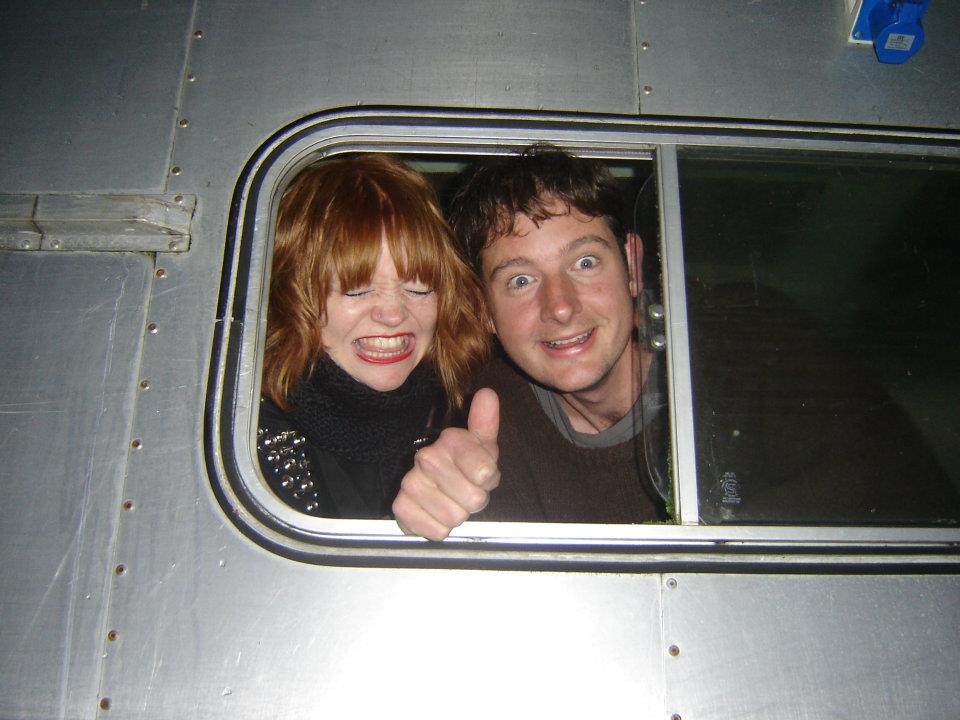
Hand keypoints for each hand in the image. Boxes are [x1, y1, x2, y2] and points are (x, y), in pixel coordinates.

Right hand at [393, 388, 499, 540]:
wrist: (429, 483)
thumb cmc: (462, 462)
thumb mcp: (480, 442)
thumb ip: (485, 422)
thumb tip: (488, 395)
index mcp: (450, 440)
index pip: (485, 472)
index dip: (490, 479)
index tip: (482, 474)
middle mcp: (426, 458)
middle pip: (474, 499)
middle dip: (475, 499)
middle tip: (466, 489)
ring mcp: (410, 484)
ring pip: (456, 517)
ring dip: (459, 514)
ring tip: (451, 501)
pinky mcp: (400, 509)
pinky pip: (437, 532)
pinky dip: (440, 528)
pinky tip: (435, 513)